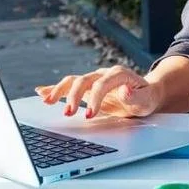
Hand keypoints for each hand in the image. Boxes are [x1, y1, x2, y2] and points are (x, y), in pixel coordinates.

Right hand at [35, 65, 159, 118]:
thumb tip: (125, 90)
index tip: (89, 114)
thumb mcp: (146, 99)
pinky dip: (56, 88)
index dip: (94, 98)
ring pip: (74, 80)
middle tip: (68, 114)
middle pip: (84, 80)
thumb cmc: (146, 97)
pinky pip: (70, 85)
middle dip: (74, 96)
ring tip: (47, 102)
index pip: (102, 84)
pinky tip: (42, 92)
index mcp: (118, 74)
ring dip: (60, 90)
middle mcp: (103, 74)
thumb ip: (136, 96)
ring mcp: (94, 80)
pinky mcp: (88, 88)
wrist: (145, 94)